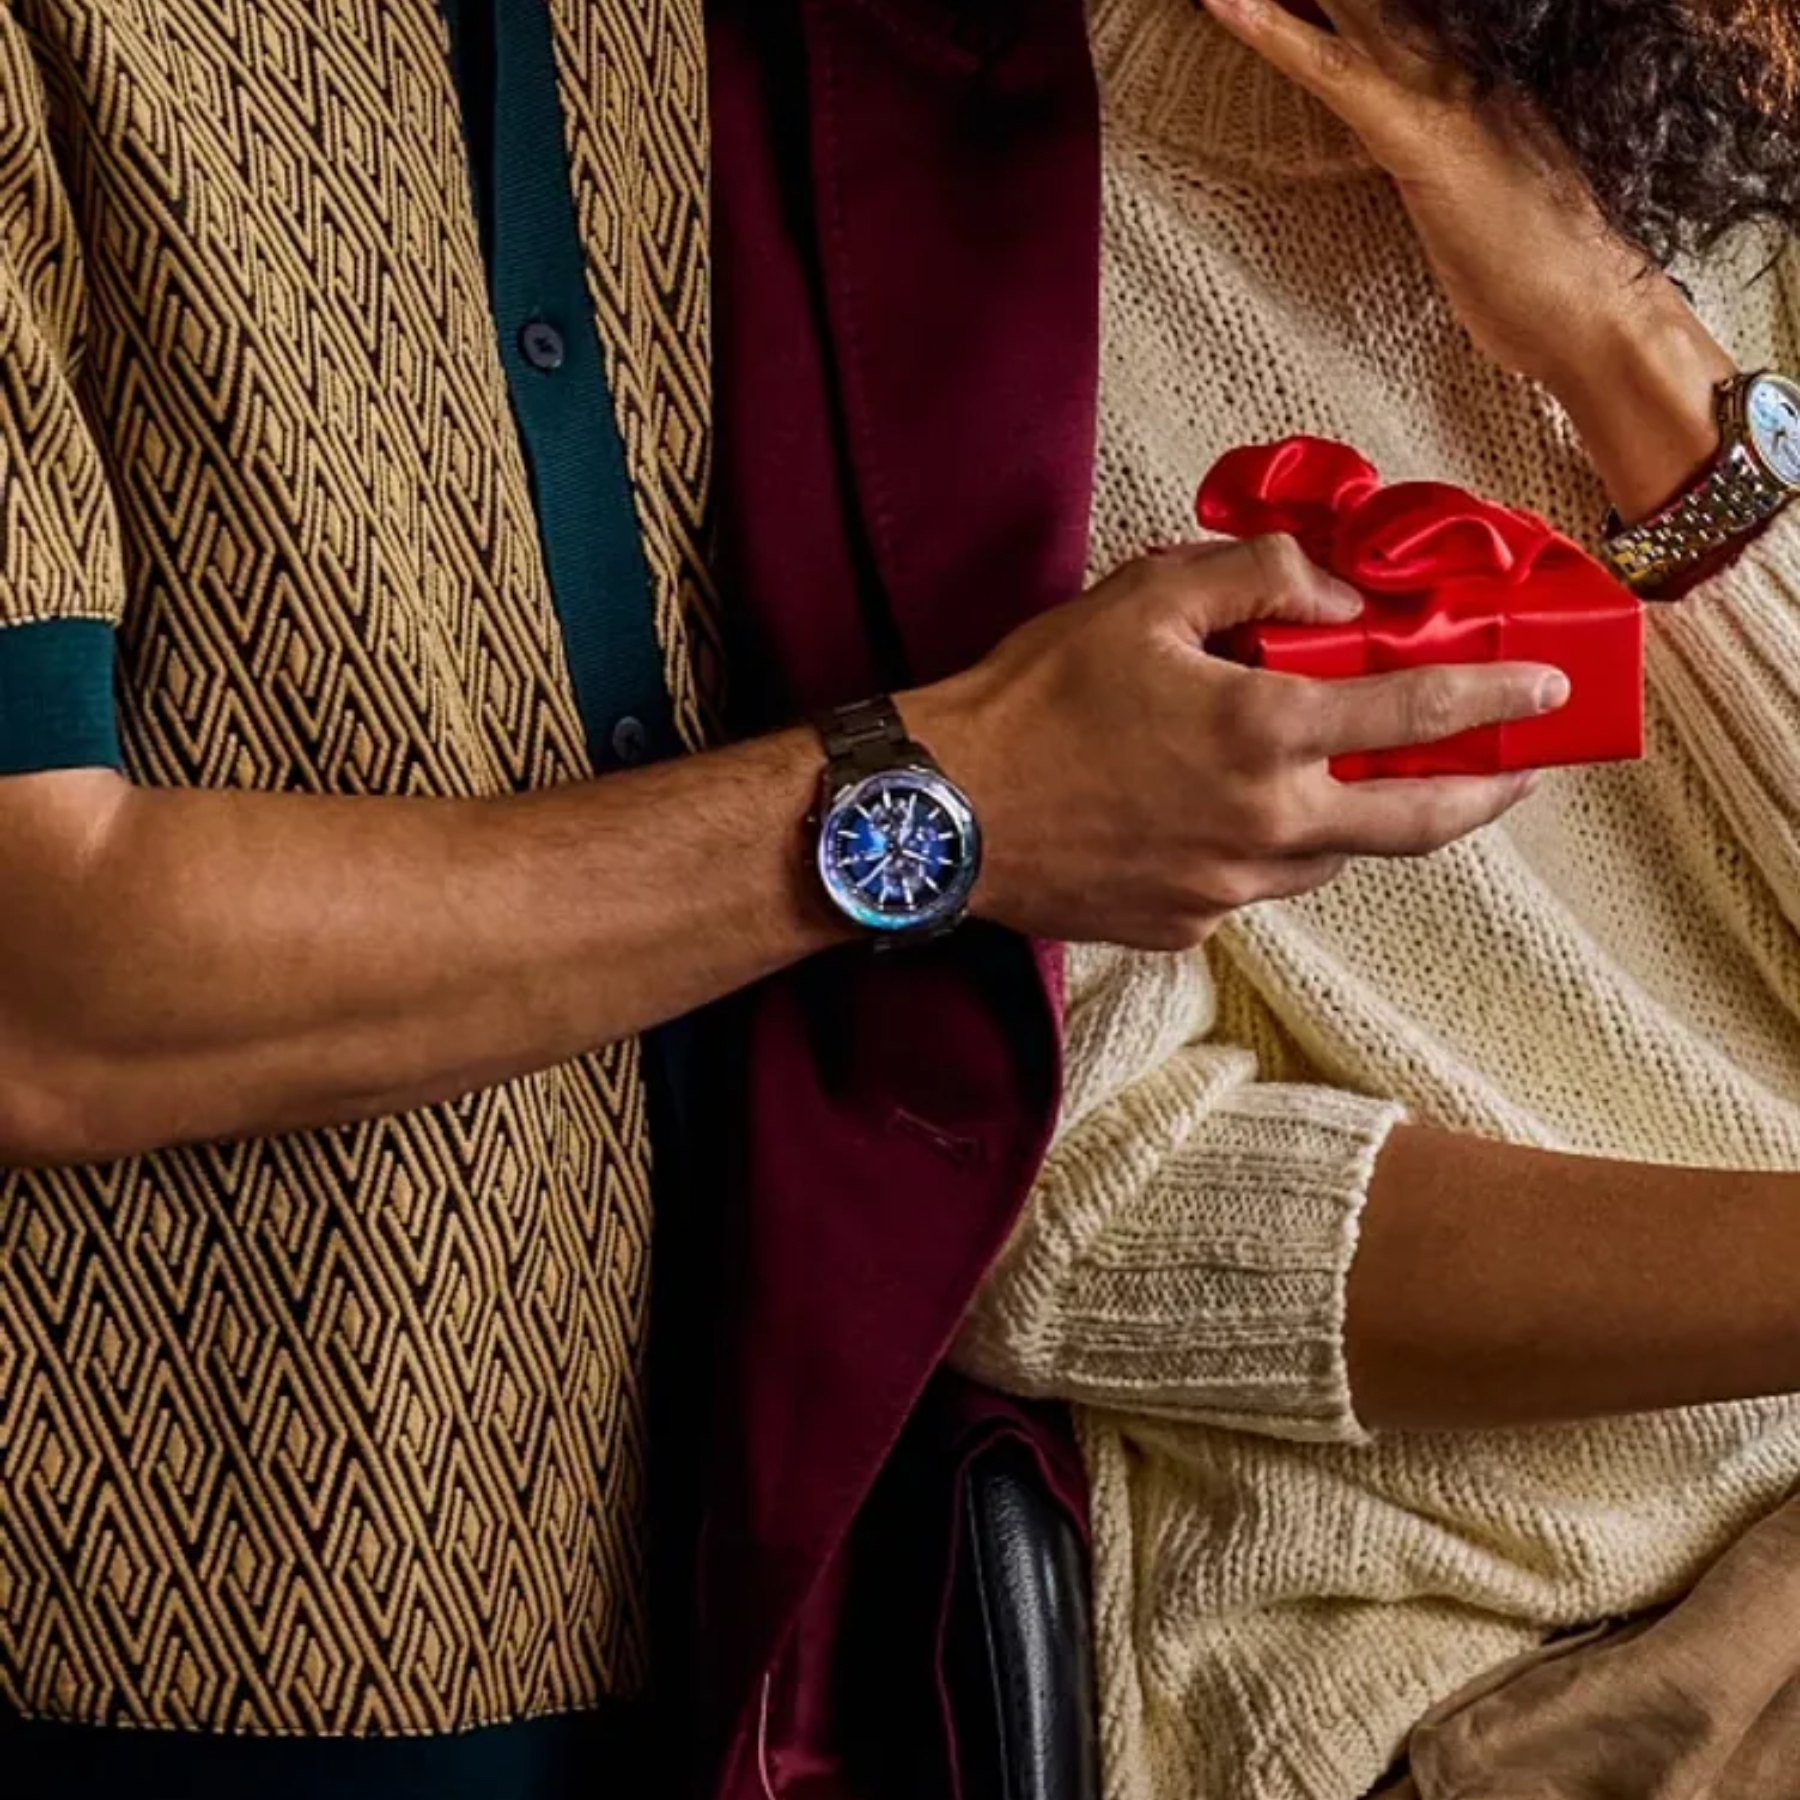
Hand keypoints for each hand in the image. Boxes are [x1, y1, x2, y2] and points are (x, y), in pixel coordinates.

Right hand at [903, 539, 1566, 949]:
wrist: (942, 813)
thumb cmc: (1033, 700)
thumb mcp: (1143, 598)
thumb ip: (1257, 578)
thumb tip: (1337, 594)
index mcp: (1264, 732)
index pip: (1421, 716)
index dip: (1499, 699)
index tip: (1547, 692)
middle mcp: (1265, 825)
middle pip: (1414, 823)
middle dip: (1482, 795)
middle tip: (1515, 774)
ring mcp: (1226, 889)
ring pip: (1329, 858)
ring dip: (1355, 818)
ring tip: (1344, 780)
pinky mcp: (1184, 927)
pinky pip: (1251, 887)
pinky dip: (1261, 849)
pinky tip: (1216, 817)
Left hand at [1197, 0, 1735, 520]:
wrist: (1598, 320)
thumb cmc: (1542, 286)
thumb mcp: (1482, 211)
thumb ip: (1449, 176)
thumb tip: (1429, 178)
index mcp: (1477, 89)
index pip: (1398, 17)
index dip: (1341, 2)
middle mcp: (1465, 76)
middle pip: (1377, 3)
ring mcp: (1447, 103)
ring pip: (1356, 14)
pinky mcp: (1425, 144)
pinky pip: (1337, 77)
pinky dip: (1277, 37)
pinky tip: (1227, 4)